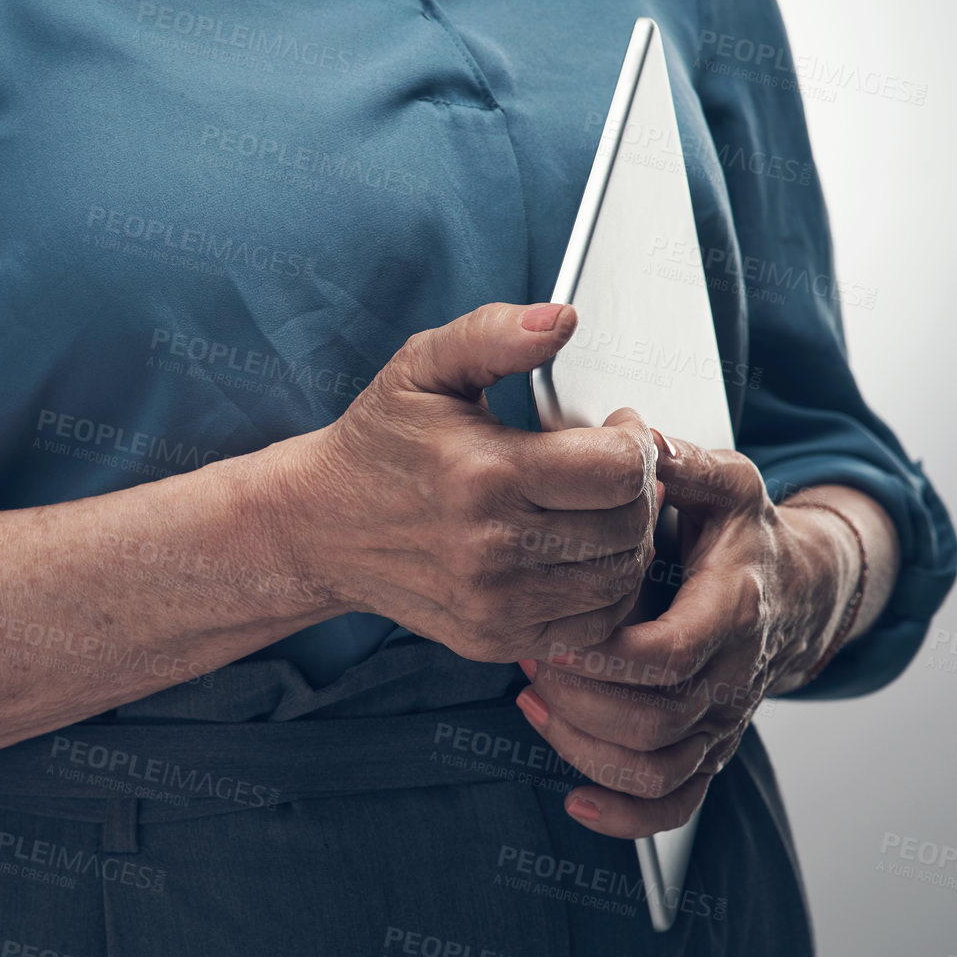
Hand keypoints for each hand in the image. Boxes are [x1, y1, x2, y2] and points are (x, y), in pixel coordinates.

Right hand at [279, 301, 660, 663]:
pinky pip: (594, 624)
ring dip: (628, 539)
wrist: (318, 526)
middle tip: (609, 467)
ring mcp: (495, 603)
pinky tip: (581, 552)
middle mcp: (492, 549)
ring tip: (596, 507)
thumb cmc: (379, 441)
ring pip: (621, 579)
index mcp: (484, 474)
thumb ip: (493, 334)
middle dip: (638, 489)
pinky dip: (606, 589)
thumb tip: (561, 318)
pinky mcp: (495, 638)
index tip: (616, 428)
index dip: (635, 442)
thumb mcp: (422, 366)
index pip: (620, 470)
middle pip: (629, 526)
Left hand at [514, 436, 851, 837]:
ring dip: (585, 748)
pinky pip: (676, 802)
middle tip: (529, 660)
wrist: (801, 588)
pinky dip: (625, 814)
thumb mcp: (724, 481)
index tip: (552, 631)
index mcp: (734, 607)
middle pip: (655, 719)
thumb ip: (678, 462)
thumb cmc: (744, 531)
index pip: (668, 652)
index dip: (603, 654)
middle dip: (580, 699)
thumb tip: (633, 435)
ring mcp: (723, 717)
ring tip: (533, 704)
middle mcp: (734, 672)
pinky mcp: (711, 745)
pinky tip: (575, 800)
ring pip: (658, 767)